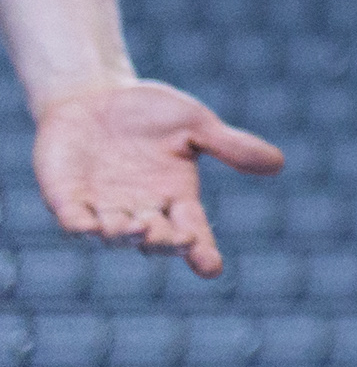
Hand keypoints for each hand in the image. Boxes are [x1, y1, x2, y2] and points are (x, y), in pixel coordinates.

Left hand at [32, 80, 284, 276]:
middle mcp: (140, 211)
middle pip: (154, 239)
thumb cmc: (148, 113)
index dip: (201, 252)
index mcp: (175, 198)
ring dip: (124, 235)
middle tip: (177, 239)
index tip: (212, 268)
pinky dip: (80, 225)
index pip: (192, 232)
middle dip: (164, 242)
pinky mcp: (66, 198)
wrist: (94, 97)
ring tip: (135, 228)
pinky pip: (72, 219)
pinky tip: (88, 226)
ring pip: (114, 233)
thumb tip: (279, 164)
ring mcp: (101, 208)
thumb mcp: (195, 124)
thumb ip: (231, 146)